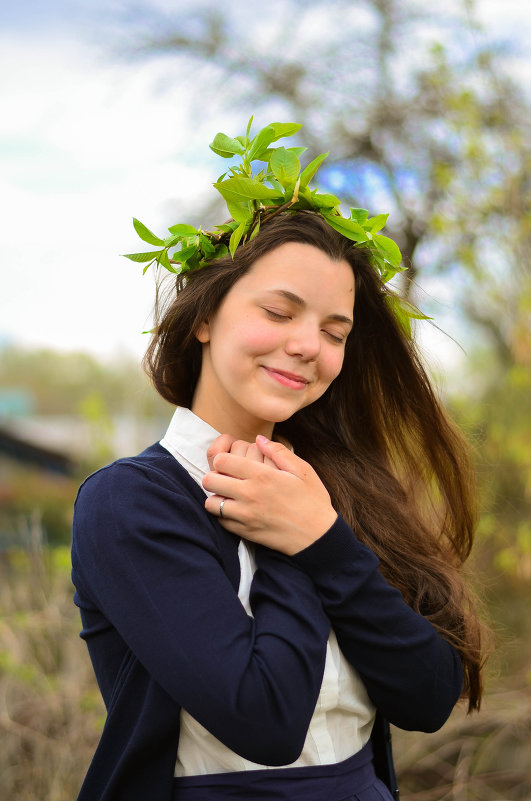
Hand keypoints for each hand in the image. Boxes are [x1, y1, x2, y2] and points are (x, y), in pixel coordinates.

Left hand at [203, 435, 336, 554]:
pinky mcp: (245, 532)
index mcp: (262, 475)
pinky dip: (223, 514)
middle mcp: (249, 494)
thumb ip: (278, 451)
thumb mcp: (302, 470)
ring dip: (217, 496)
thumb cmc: (312, 501)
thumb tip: (258, 439)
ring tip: (229, 494)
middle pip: (210, 480)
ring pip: (210, 503)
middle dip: (215, 475)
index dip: (223, 458)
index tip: (231, 462)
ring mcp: (245, 515)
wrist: (318, 537)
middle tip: (226, 477)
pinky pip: (220, 521)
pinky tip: (235, 510)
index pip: (222, 460)